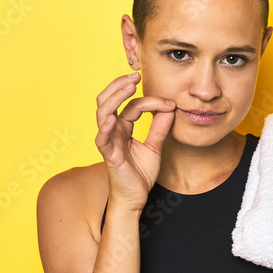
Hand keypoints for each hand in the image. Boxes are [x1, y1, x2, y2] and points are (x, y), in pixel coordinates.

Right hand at [94, 72, 175, 211]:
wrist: (135, 197)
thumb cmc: (140, 174)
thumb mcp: (155, 146)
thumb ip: (160, 128)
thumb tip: (170, 108)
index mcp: (123, 127)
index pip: (132, 105)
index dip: (150, 101)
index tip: (169, 103)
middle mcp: (113, 131)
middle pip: (108, 100)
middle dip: (120, 85)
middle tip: (135, 75)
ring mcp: (108, 141)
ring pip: (103, 112)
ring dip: (114, 96)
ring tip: (127, 86)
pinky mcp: (108, 154)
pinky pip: (102, 137)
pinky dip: (106, 126)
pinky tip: (114, 116)